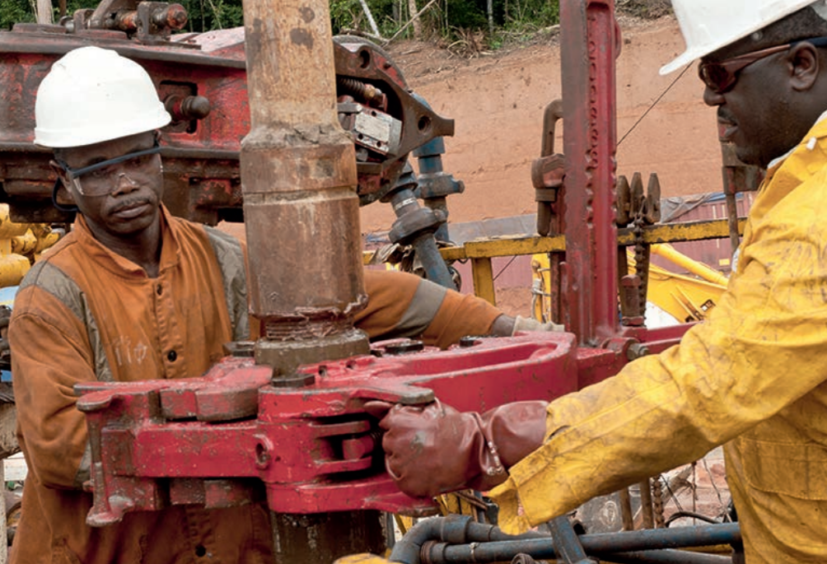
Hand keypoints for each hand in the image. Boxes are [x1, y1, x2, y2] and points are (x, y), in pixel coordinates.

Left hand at [365, 400, 547, 497]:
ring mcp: (401, 464)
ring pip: (394, 463)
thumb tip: (371, 406)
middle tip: (426, 444)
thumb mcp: (427, 407)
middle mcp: (395, 442)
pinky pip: (401, 481)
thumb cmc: (457, 428)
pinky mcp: (408, 483)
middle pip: (389, 444)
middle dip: (403, 444)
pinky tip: (427, 469)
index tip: (416, 432)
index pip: (386, 424)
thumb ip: (397, 407)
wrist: (476, 449)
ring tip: (428, 457)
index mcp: (397, 421)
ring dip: (406, 462)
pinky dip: (412, 478)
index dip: (403, 428)